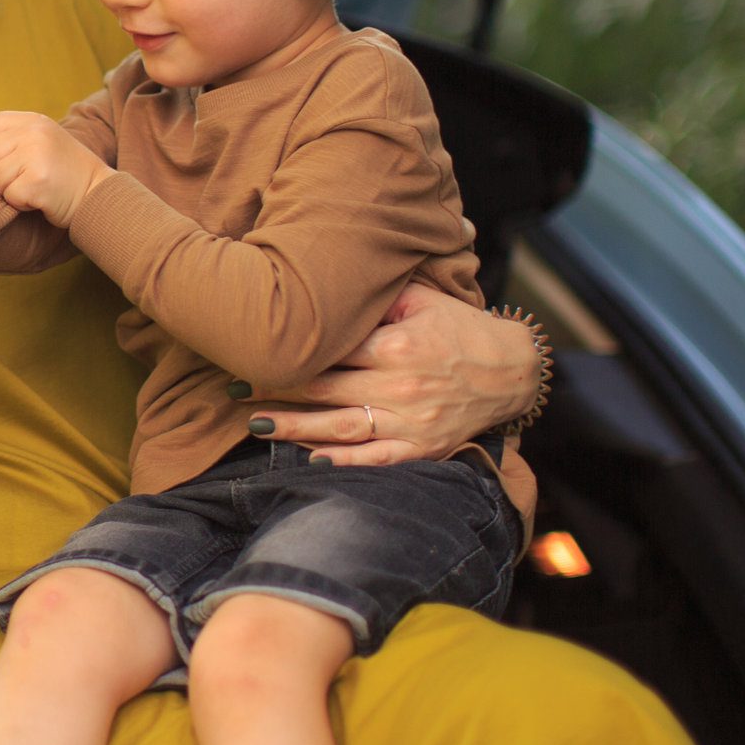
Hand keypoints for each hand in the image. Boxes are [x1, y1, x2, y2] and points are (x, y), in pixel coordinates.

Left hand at [0, 110, 106, 226]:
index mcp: (32, 120)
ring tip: (36, 185)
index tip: (16, 158)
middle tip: (28, 175)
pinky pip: (9, 195)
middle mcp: (34, 132)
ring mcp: (36, 155)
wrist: (98, 194)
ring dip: (11, 189)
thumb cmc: (63, 172)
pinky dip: (21, 203)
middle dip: (0, 171)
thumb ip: (11, 137)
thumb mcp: (41, 140)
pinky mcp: (37, 182)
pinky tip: (40, 197)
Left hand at [240, 283, 540, 464]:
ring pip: (341, 428)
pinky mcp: (423, 448)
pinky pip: (377, 459)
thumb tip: (326, 282)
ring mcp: (411, 421)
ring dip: (295, 429)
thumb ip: (377, 297)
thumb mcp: (423, 299)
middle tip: (232, 388)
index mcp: (397, 345)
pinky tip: (311, 462)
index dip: (288, 350)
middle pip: (325, 389)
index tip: (249, 348)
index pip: (330, 349)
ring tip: (257, 426)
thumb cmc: (458, 329)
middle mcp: (401, 385)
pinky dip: (344, 462)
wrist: (512, 371)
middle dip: (275, 389)